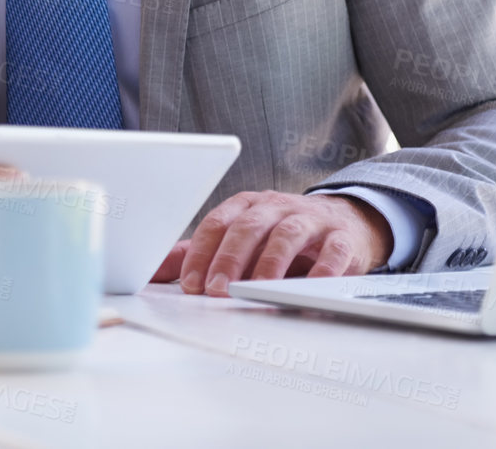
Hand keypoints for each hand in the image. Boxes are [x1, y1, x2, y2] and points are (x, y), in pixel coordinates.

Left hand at [154, 191, 390, 295]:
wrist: (346, 222)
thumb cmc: (281, 234)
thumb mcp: (239, 238)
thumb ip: (197, 254)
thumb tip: (150, 271)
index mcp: (246, 206)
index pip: (217, 224)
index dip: (202, 253)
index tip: (190, 284)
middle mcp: (276, 207)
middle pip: (249, 227)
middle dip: (230, 258)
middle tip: (217, 290)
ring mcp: (310, 219)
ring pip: (288, 234)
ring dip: (271, 263)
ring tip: (259, 289)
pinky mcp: (342, 238)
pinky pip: (333, 251)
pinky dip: (323, 269)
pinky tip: (311, 287)